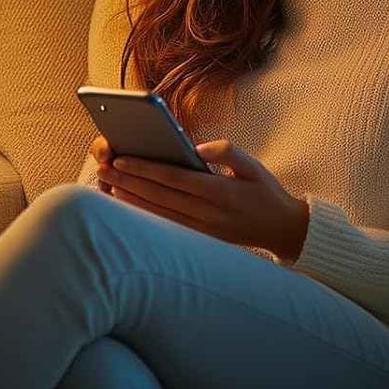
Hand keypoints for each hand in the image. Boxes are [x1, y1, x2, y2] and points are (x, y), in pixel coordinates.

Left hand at [94, 137, 310, 261]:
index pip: (173, 179)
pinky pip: (167, 226)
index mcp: (220, 193)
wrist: (285, 230)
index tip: (121, 158)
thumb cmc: (266, 192)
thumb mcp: (253, 164)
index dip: (144, 169)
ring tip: (108, 184)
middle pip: (159, 196)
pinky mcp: (202, 240)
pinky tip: (128, 204)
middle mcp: (209, 214)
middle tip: (103, 168)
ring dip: (131, 199)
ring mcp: (204, 230)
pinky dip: (145, 215)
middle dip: (129, 181)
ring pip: (159, 214)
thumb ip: (225, 151)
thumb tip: (195, 148)